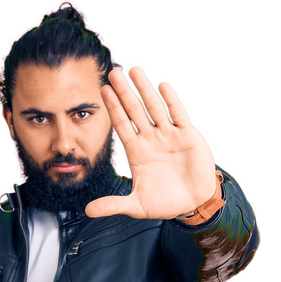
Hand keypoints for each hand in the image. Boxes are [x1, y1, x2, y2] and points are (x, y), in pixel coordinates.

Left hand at [85, 67, 216, 219]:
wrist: (193, 203)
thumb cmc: (164, 203)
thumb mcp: (136, 206)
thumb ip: (113, 205)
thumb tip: (87, 211)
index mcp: (137, 152)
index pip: (122, 125)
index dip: (113, 108)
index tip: (103, 91)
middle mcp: (151, 139)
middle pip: (135, 111)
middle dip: (124, 92)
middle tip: (113, 71)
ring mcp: (169, 135)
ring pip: (155, 108)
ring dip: (145, 89)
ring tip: (135, 70)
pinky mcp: (188, 136)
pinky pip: (178, 115)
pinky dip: (171, 101)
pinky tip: (162, 86)